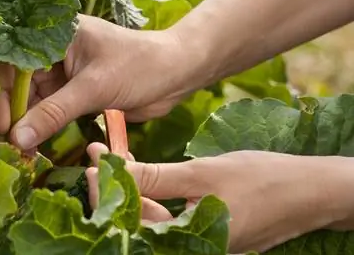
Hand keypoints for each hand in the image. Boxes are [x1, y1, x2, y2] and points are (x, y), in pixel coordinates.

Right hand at [0, 14, 203, 150]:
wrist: (176, 75)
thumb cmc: (139, 67)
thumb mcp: (94, 87)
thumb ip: (54, 112)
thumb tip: (17, 138)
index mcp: (55, 35)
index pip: (13, 58)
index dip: (2, 89)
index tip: (4, 121)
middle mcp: (54, 52)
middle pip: (18, 82)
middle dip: (13, 111)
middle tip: (10, 142)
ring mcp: (64, 74)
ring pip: (33, 99)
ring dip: (27, 123)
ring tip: (20, 149)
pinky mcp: (75, 93)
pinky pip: (50, 110)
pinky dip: (43, 127)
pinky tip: (35, 145)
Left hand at [84, 142, 353, 252]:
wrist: (309, 192)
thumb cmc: (261, 181)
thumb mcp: (202, 174)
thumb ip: (156, 177)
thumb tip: (113, 170)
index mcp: (186, 245)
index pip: (130, 223)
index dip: (106, 192)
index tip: (92, 162)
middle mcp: (188, 250)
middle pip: (137, 222)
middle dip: (116, 187)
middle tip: (98, 156)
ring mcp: (197, 244)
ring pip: (152, 217)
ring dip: (134, 188)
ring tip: (116, 159)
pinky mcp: (205, 233)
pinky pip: (170, 216)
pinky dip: (155, 194)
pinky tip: (144, 173)